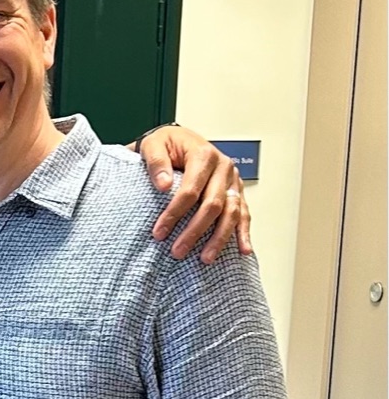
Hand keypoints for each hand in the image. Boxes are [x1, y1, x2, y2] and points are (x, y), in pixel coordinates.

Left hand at [136, 125, 251, 263]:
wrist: (180, 140)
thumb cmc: (167, 144)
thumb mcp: (153, 145)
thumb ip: (156, 162)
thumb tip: (164, 184)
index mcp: (204, 155)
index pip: (191, 190)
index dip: (175, 213)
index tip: (159, 232)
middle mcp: (223, 167)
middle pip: (213, 204)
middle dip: (195, 231)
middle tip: (178, 251)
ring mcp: (232, 180)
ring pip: (232, 212)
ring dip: (219, 238)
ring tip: (206, 258)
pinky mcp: (236, 191)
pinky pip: (244, 213)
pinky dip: (243, 232)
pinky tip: (243, 249)